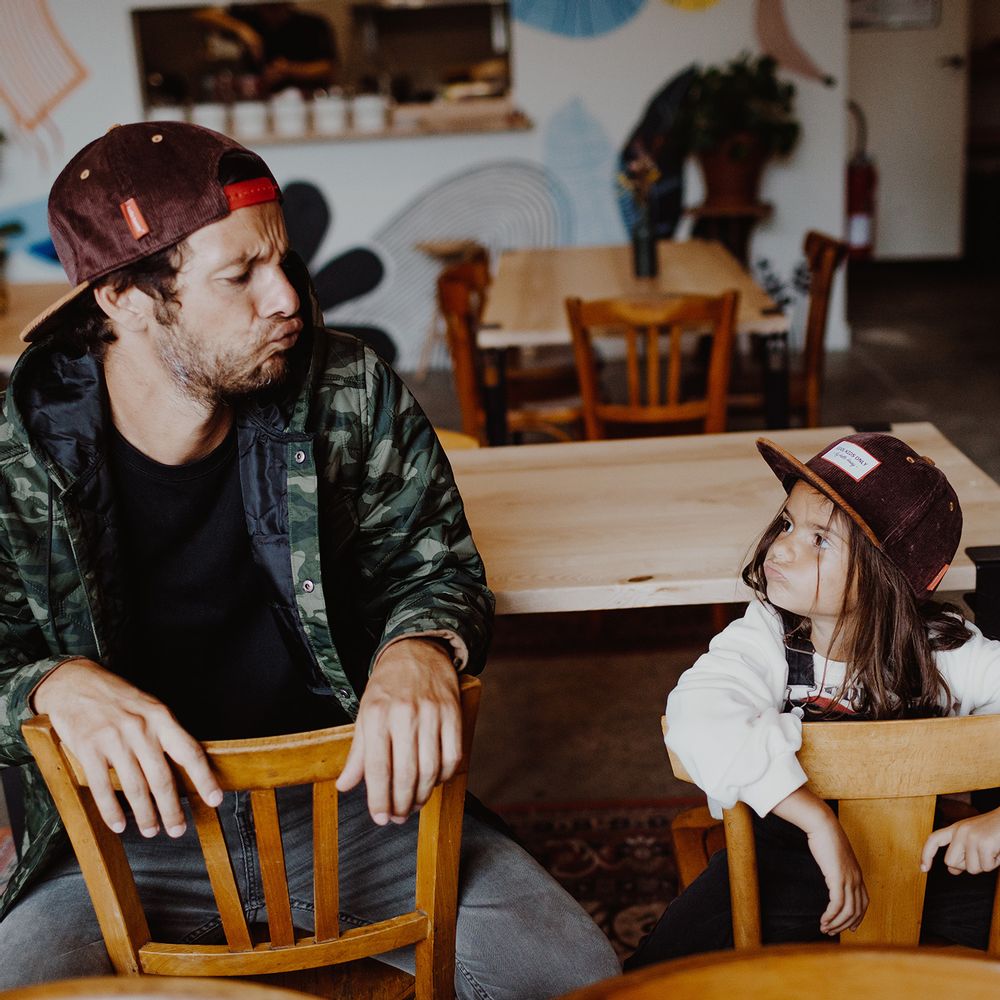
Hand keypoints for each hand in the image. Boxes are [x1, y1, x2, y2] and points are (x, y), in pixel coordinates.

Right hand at [32, 658, 221, 837]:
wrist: (75, 683)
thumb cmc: (117, 698)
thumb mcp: (149, 707)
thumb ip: (165, 733)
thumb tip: (187, 766)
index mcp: (161, 718)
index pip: (190, 752)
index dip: (204, 779)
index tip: (215, 800)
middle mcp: (141, 729)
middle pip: (162, 778)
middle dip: (173, 809)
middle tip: (178, 829)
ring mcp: (114, 739)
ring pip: (135, 787)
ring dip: (146, 815)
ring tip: (152, 830)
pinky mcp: (88, 748)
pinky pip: (102, 787)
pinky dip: (111, 811)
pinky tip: (119, 825)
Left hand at [336, 639, 460, 824]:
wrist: (417, 650)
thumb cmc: (387, 686)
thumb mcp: (365, 713)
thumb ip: (358, 752)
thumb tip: (344, 786)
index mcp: (376, 715)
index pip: (377, 768)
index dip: (378, 799)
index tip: (380, 818)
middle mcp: (404, 714)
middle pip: (406, 773)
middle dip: (402, 804)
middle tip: (398, 818)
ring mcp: (432, 713)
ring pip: (431, 769)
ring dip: (423, 796)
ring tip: (414, 805)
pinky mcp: (453, 713)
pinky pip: (453, 756)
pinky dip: (444, 776)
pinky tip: (434, 782)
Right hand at [805, 813, 869, 934]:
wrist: (823, 825)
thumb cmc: (826, 837)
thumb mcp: (835, 856)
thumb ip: (837, 866)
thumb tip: (832, 871)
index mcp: (857, 874)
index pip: (863, 902)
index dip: (859, 917)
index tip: (851, 927)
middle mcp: (856, 879)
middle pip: (856, 911)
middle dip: (845, 925)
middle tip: (831, 932)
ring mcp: (849, 879)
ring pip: (848, 911)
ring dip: (836, 923)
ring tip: (824, 929)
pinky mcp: (838, 879)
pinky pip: (837, 904)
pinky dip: (831, 915)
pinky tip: (823, 920)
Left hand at [921, 808, 999, 874]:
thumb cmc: (995, 831)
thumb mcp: (974, 839)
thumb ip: (961, 852)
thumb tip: (951, 870)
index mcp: (955, 828)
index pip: (934, 840)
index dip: (926, 854)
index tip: (923, 869)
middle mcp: (960, 831)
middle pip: (950, 862)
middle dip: (966, 866)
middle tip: (981, 855)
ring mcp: (971, 837)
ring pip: (970, 869)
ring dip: (984, 865)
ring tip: (992, 850)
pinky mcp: (984, 844)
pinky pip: (986, 867)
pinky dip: (995, 863)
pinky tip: (998, 851)